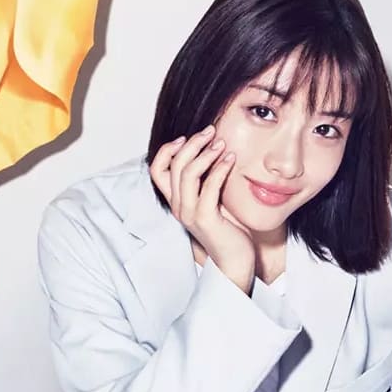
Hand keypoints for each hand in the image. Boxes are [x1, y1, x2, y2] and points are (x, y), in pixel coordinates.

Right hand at [149, 130, 256, 292]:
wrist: (235, 261)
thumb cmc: (227, 230)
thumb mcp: (212, 200)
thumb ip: (206, 181)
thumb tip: (214, 150)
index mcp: (176, 201)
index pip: (157, 169)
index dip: (167, 150)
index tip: (186, 137)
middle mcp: (178, 206)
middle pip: (174, 165)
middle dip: (192, 143)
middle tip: (210, 131)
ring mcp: (190, 213)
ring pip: (188, 173)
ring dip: (205, 153)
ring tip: (222, 143)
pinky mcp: (206, 218)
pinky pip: (209, 186)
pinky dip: (220, 168)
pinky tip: (231, 159)